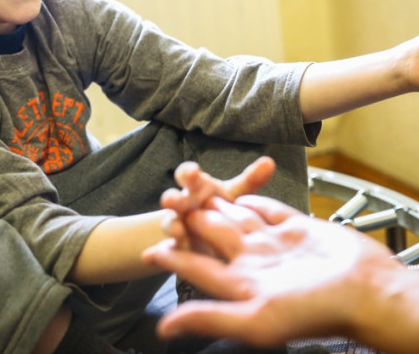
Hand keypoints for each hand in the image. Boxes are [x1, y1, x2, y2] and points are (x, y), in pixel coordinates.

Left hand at [143, 194, 400, 345]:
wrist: (371, 293)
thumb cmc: (318, 312)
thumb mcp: (257, 320)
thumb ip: (210, 318)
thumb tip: (164, 330)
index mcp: (241, 285)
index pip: (197, 268)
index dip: (173, 258)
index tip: (147, 249)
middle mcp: (255, 263)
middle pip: (212, 237)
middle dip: (189, 219)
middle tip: (165, 198)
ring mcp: (277, 244)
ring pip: (236, 218)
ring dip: (214, 203)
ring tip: (189, 186)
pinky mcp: (299, 227)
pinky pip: (268, 209)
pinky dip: (251, 198)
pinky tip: (236, 190)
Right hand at [159, 157, 274, 245]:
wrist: (201, 233)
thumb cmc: (219, 207)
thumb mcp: (233, 195)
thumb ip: (250, 180)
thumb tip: (270, 161)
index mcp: (196, 187)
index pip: (187, 175)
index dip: (188, 173)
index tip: (193, 172)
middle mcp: (182, 204)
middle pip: (175, 198)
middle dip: (172, 199)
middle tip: (171, 201)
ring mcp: (176, 225)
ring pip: (169, 224)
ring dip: (170, 226)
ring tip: (177, 231)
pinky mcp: (174, 249)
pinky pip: (164, 252)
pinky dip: (156, 254)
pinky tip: (149, 257)